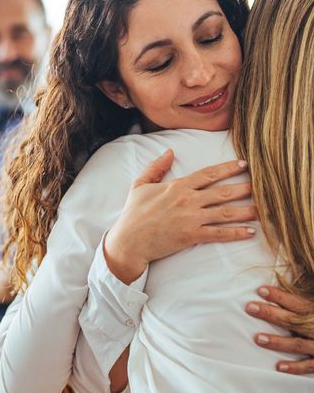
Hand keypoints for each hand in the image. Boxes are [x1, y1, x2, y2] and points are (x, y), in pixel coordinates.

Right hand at [103, 150, 255, 283]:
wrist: (129, 240)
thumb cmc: (133, 214)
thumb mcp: (139, 185)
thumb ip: (156, 167)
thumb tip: (169, 151)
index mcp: (177, 187)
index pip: (208, 174)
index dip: (227, 168)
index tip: (243, 165)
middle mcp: (188, 201)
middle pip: (223, 192)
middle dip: (245, 188)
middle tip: (263, 186)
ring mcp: (191, 219)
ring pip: (225, 213)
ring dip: (247, 210)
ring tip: (264, 209)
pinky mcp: (191, 236)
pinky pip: (219, 234)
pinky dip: (236, 233)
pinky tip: (250, 231)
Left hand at [246, 286, 313, 374]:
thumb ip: (305, 302)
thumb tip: (300, 271)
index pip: (298, 303)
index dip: (280, 296)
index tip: (261, 289)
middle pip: (293, 321)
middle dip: (271, 314)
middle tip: (249, 307)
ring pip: (299, 344)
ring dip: (278, 342)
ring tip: (258, 338)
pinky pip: (311, 365)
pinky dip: (296, 367)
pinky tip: (279, 367)